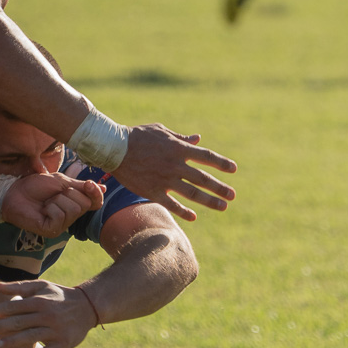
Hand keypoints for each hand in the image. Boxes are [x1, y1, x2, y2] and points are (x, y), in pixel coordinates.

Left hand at [0, 280, 98, 347]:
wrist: (88, 306)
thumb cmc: (58, 296)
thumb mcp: (41, 286)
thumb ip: (19, 287)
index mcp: (39, 300)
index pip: (12, 306)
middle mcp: (47, 315)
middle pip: (19, 321)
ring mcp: (56, 330)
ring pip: (31, 336)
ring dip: (13, 341)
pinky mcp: (64, 344)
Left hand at [1, 171, 104, 235]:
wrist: (14, 192)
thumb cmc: (35, 186)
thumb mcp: (61, 182)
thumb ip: (80, 186)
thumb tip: (104, 188)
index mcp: (75, 203)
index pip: (96, 202)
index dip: (96, 194)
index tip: (89, 184)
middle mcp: (71, 216)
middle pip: (85, 204)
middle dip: (68, 193)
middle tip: (53, 195)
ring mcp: (62, 225)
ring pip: (73, 210)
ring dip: (57, 200)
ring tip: (46, 203)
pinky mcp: (52, 231)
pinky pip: (60, 216)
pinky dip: (50, 208)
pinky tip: (42, 210)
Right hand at [110, 125, 235, 220]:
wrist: (114, 148)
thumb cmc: (138, 136)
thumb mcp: (162, 131)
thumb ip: (181, 138)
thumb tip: (198, 139)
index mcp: (179, 149)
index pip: (206, 156)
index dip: (222, 163)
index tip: (233, 169)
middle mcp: (176, 165)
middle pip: (203, 178)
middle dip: (220, 187)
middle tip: (232, 195)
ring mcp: (165, 179)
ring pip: (192, 193)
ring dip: (209, 200)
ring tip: (223, 206)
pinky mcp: (153, 191)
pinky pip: (172, 204)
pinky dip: (183, 211)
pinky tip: (194, 216)